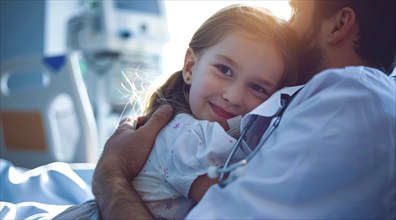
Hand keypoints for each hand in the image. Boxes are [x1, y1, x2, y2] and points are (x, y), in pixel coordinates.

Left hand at [92, 104, 172, 218]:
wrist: (111, 179)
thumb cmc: (129, 154)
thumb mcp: (146, 135)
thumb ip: (157, 121)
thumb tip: (167, 107)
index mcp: (121, 131)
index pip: (130, 119)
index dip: (141, 120)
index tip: (152, 124)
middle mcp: (113, 141)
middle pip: (126, 134)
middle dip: (137, 136)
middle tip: (150, 140)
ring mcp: (109, 155)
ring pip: (123, 148)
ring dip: (132, 150)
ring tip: (144, 155)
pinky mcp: (109, 168)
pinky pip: (120, 161)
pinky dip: (128, 162)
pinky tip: (134, 167)